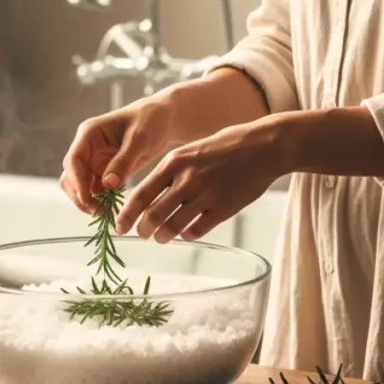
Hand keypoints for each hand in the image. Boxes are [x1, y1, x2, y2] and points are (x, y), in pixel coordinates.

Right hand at [60, 96, 174, 212]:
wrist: (162, 119)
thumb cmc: (150, 121)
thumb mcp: (139, 140)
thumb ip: (123, 161)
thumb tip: (108, 184)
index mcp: (89, 134)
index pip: (74, 160)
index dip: (77, 182)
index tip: (87, 200)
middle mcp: (87, 148)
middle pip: (71, 177)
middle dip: (81, 195)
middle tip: (99, 212)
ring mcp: (94, 161)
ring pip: (81, 186)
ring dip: (90, 201)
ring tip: (107, 213)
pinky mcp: (104, 171)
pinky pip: (96, 190)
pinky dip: (101, 201)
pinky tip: (113, 209)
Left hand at [116, 118, 288, 242]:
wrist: (263, 146)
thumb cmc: (225, 146)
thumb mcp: (191, 151)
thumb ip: (171, 172)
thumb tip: (151, 197)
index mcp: (174, 163)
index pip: (141, 194)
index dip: (127, 214)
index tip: (119, 226)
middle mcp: (186, 179)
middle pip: (153, 215)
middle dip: (143, 229)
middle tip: (142, 234)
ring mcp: (205, 195)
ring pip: (173, 226)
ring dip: (163, 236)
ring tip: (162, 237)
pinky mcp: (224, 208)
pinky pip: (197, 229)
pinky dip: (188, 234)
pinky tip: (187, 233)